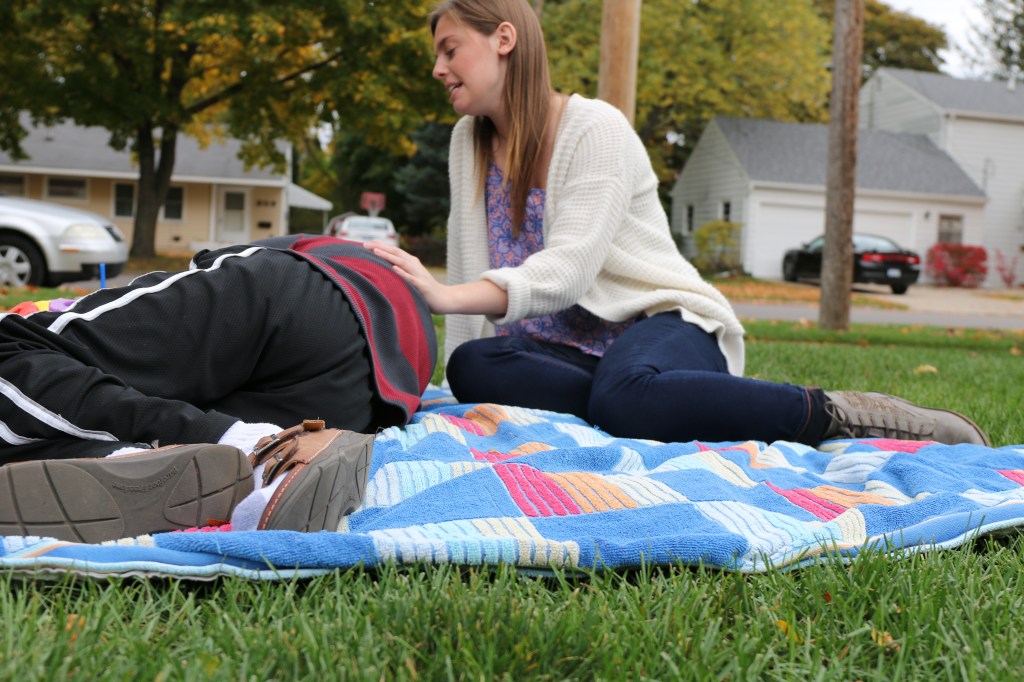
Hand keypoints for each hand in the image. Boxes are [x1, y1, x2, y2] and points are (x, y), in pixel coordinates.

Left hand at [365, 241, 509, 316]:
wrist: (444, 299)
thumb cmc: (425, 289)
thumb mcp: (411, 277)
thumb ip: (401, 271)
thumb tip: (384, 268)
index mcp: (411, 262)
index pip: (394, 251)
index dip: (381, 245)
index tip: (367, 243)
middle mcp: (414, 265)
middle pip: (396, 253)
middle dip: (380, 247)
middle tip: (365, 244)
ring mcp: (419, 275)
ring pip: (402, 262)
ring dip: (388, 256)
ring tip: (375, 251)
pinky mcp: (422, 286)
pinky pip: (411, 278)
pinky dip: (402, 273)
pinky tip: (394, 268)